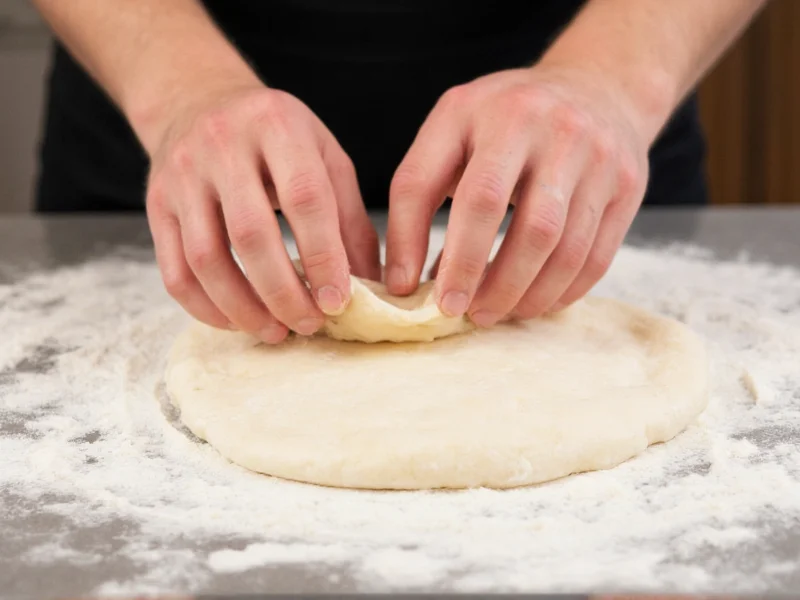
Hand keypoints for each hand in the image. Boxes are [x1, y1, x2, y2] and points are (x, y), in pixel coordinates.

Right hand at [146, 81, 379, 342]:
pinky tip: (235, 321)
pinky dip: (205, 307)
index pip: (304, 199)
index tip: (338, 301)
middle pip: (251, 234)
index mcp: (277, 126)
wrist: (198, 101)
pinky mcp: (156, 205)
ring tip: (275, 331)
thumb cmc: (276, 136)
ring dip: (243, 308)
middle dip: (284, 292)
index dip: (323, 256)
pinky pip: (174, 270)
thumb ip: (349, 218)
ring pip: (206, 258)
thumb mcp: (324, 157)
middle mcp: (223, 145)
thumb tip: (373, 285)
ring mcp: (182, 175)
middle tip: (309, 324)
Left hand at [385, 66, 649, 325]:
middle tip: (457, 312)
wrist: (600, 87)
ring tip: (492, 313)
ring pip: (559, 247)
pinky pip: (594, 257)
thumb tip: (404, 280)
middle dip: (480, 276)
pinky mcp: (626, 185)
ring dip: (521, 294)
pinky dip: (559, 292)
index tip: (406, 289)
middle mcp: (544, 126)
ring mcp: (594, 155)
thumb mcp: (453, 131)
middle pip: (513, 219)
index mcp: (481, 110)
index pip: (435, 182)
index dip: (413, 241)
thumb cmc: (506, 121)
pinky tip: (532, 303)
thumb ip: (419, 194)